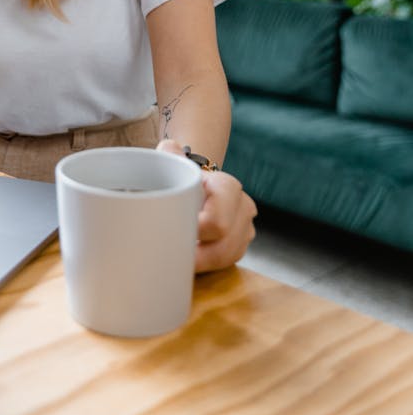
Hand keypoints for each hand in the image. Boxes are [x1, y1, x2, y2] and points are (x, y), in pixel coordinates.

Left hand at [157, 139, 256, 272]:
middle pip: (225, 245)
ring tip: (179, 261)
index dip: (197, 233)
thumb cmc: (185, 174)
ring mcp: (245, 228)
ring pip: (228, 257)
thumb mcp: (176, 160)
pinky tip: (190, 263)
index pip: (218, 220)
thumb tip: (169, 149)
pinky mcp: (240, 244)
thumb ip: (171, 153)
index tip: (176, 236)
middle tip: (172, 256)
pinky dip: (208, 265)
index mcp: (228, 187)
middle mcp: (243, 208)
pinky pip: (228, 263)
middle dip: (198, 255)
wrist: (198, 181)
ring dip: (203, 263)